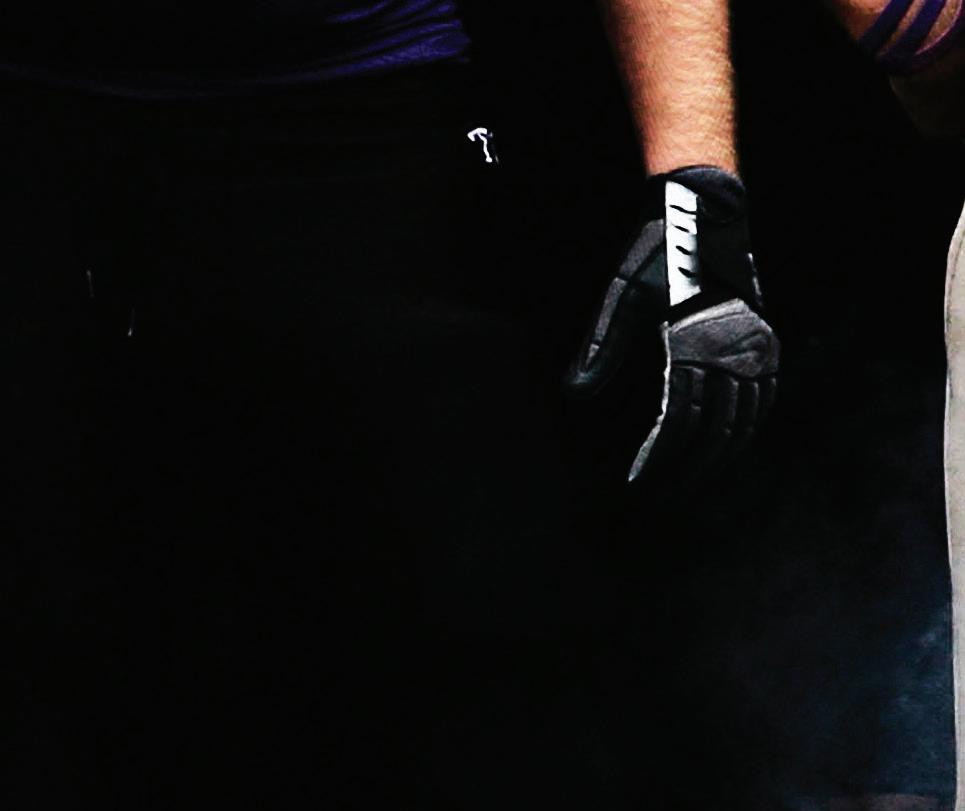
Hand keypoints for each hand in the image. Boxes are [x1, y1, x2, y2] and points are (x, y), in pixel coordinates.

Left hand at [563, 166, 779, 484]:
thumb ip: (600, 347)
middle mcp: (732, 352)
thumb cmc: (657, 251)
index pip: (676, 421)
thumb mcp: (621, 295)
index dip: (658, 458)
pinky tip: (728, 448)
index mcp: (694, 344)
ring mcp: (755, 349)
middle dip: (686, 470)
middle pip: (711, 431)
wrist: (705, 211)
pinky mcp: (766, 342)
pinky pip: (763, 402)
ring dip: (717, 459)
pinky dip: (746, 431)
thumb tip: (573, 392)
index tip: (639, 483)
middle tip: (662, 495)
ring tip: (693, 483)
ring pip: (742, 423)